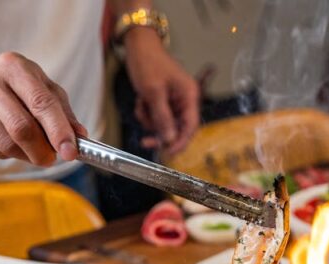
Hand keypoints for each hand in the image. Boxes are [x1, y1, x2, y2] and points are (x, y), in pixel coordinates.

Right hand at [0, 52, 86, 165]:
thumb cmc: (15, 87)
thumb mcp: (42, 88)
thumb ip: (64, 113)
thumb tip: (80, 137)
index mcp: (13, 66)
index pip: (41, 103)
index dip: (59, 132)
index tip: (71, 153)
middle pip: (22, 129)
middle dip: (42, 150)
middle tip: (51, 158)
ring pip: (7, 145)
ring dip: (26, 155)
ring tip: (31, 147)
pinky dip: (7, 154)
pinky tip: (6, 140)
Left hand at [122, 29, 199, 154]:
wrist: (138, 46)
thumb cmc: (149, 62)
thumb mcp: (153, 92)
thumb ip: (163, 117)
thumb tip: (170, 139)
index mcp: (189, 96)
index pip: (191, 126)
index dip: (181, 142)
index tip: (169, 153)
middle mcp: (185, 100)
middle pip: (178, 128)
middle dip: (160, 133)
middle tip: (146, 141)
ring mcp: (174, 101)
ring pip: (164, 124)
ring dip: (150, 120)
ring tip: (141, 105)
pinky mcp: (163, 101)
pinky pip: (156, 116)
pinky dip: (146, 113)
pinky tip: (141, 101)